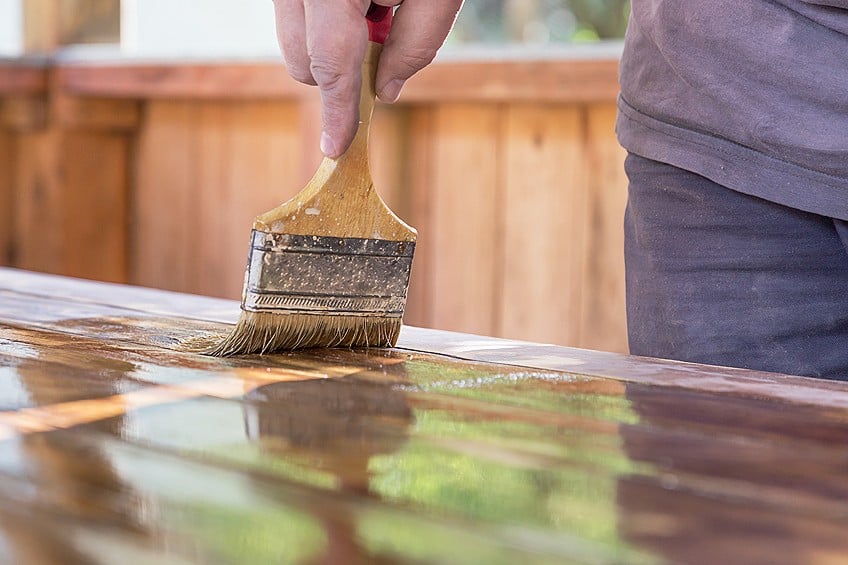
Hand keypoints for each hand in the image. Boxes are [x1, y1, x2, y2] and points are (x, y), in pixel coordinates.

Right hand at [273, 0, 462, 157]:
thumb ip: (417, 43)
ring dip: (335, 40)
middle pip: (302, 59)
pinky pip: (297, 13)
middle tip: (386, 28)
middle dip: (342, 68)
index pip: (328, 63)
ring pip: (294, 38)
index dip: (336, 111)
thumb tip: (386, 90)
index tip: (335, 147)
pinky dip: (327, 17)